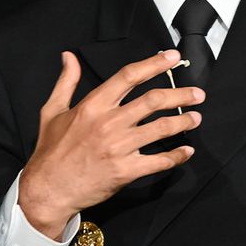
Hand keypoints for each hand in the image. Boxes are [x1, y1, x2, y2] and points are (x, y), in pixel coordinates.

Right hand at [19, 49, 203, 239]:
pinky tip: (187, 151)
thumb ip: (66, 82)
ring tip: (197, 118)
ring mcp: (119, 147)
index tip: (172, 57)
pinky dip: (176, 156)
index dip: (154, 64)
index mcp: (93, 105)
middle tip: (197, 93)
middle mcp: (109, 123)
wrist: (48, 189)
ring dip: (183, 121)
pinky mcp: (125, 171)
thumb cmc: (51, 151)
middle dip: (180, 94)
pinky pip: (159, 161)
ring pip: (161, 128)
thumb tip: (69, 56)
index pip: (129, 76)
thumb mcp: (52, 111)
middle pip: (153, 101)